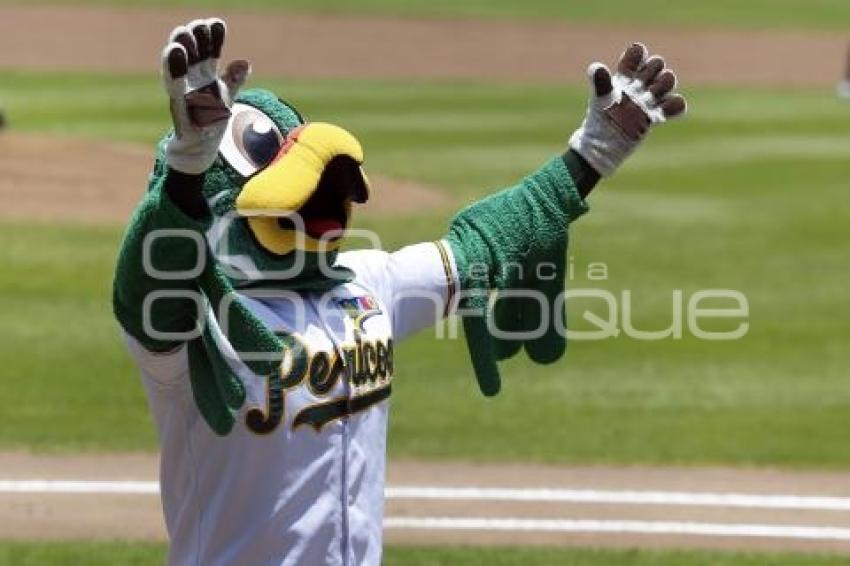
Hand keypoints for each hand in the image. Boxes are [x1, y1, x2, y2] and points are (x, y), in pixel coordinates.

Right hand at [161, 18, 250, 174]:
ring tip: (181, 34)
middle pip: (191, 52)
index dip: (213, 38)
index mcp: (205, 75)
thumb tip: (244, 62)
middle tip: (197, 25)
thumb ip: (234, 79)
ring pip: (177, 65)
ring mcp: (183, 91)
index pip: (209, 51)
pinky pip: (174, 85)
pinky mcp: (178, 105)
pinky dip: (174, 70)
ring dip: (179, 49)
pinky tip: (173, 54)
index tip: (216, 24)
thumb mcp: (225, 97)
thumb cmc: (210, 120)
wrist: (199, 148)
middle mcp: (191, 79)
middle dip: (194, 37)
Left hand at [569, 43, 686, 176]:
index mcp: (623, 77)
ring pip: (668, 81)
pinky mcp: (656, 116)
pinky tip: (660, 115)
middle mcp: (637, 86)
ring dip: (664, 85)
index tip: (632, 71)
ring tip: (650, 100)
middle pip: (657, 64)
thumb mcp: (601, 99)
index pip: (636, 54)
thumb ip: (600, 82)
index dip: (638, 56)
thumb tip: (596, 67)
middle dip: (654, 71)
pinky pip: (676, 104)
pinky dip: (675, 106)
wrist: (604, 146)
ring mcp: (648, 100)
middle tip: (641, 87)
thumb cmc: (600, 120)